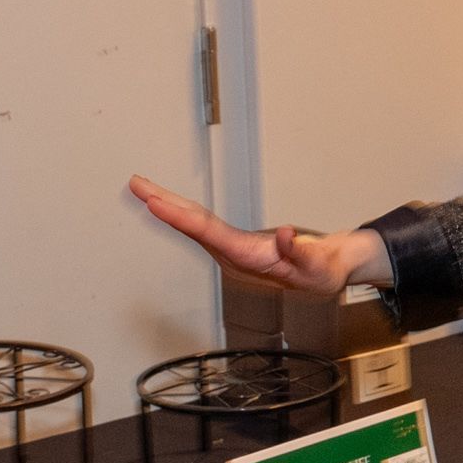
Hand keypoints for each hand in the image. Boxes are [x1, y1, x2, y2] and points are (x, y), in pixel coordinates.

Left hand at [127, 177, 389, 294]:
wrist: (325, 277)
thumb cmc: (321, 273)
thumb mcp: (318, 267)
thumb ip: (301, 254)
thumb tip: (286, 235)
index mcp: (248, 259)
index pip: (209, 235)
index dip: (181, 218)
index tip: (156, 204)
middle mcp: (232, 255)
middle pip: (192, 226)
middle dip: (163, 205)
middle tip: (136, 184)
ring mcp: (230, 250)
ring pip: (194, 224)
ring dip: (168, 205)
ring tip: (143, 187)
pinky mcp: (233, 243)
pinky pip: (201, 223)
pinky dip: (183, 210)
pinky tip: (169, 202)